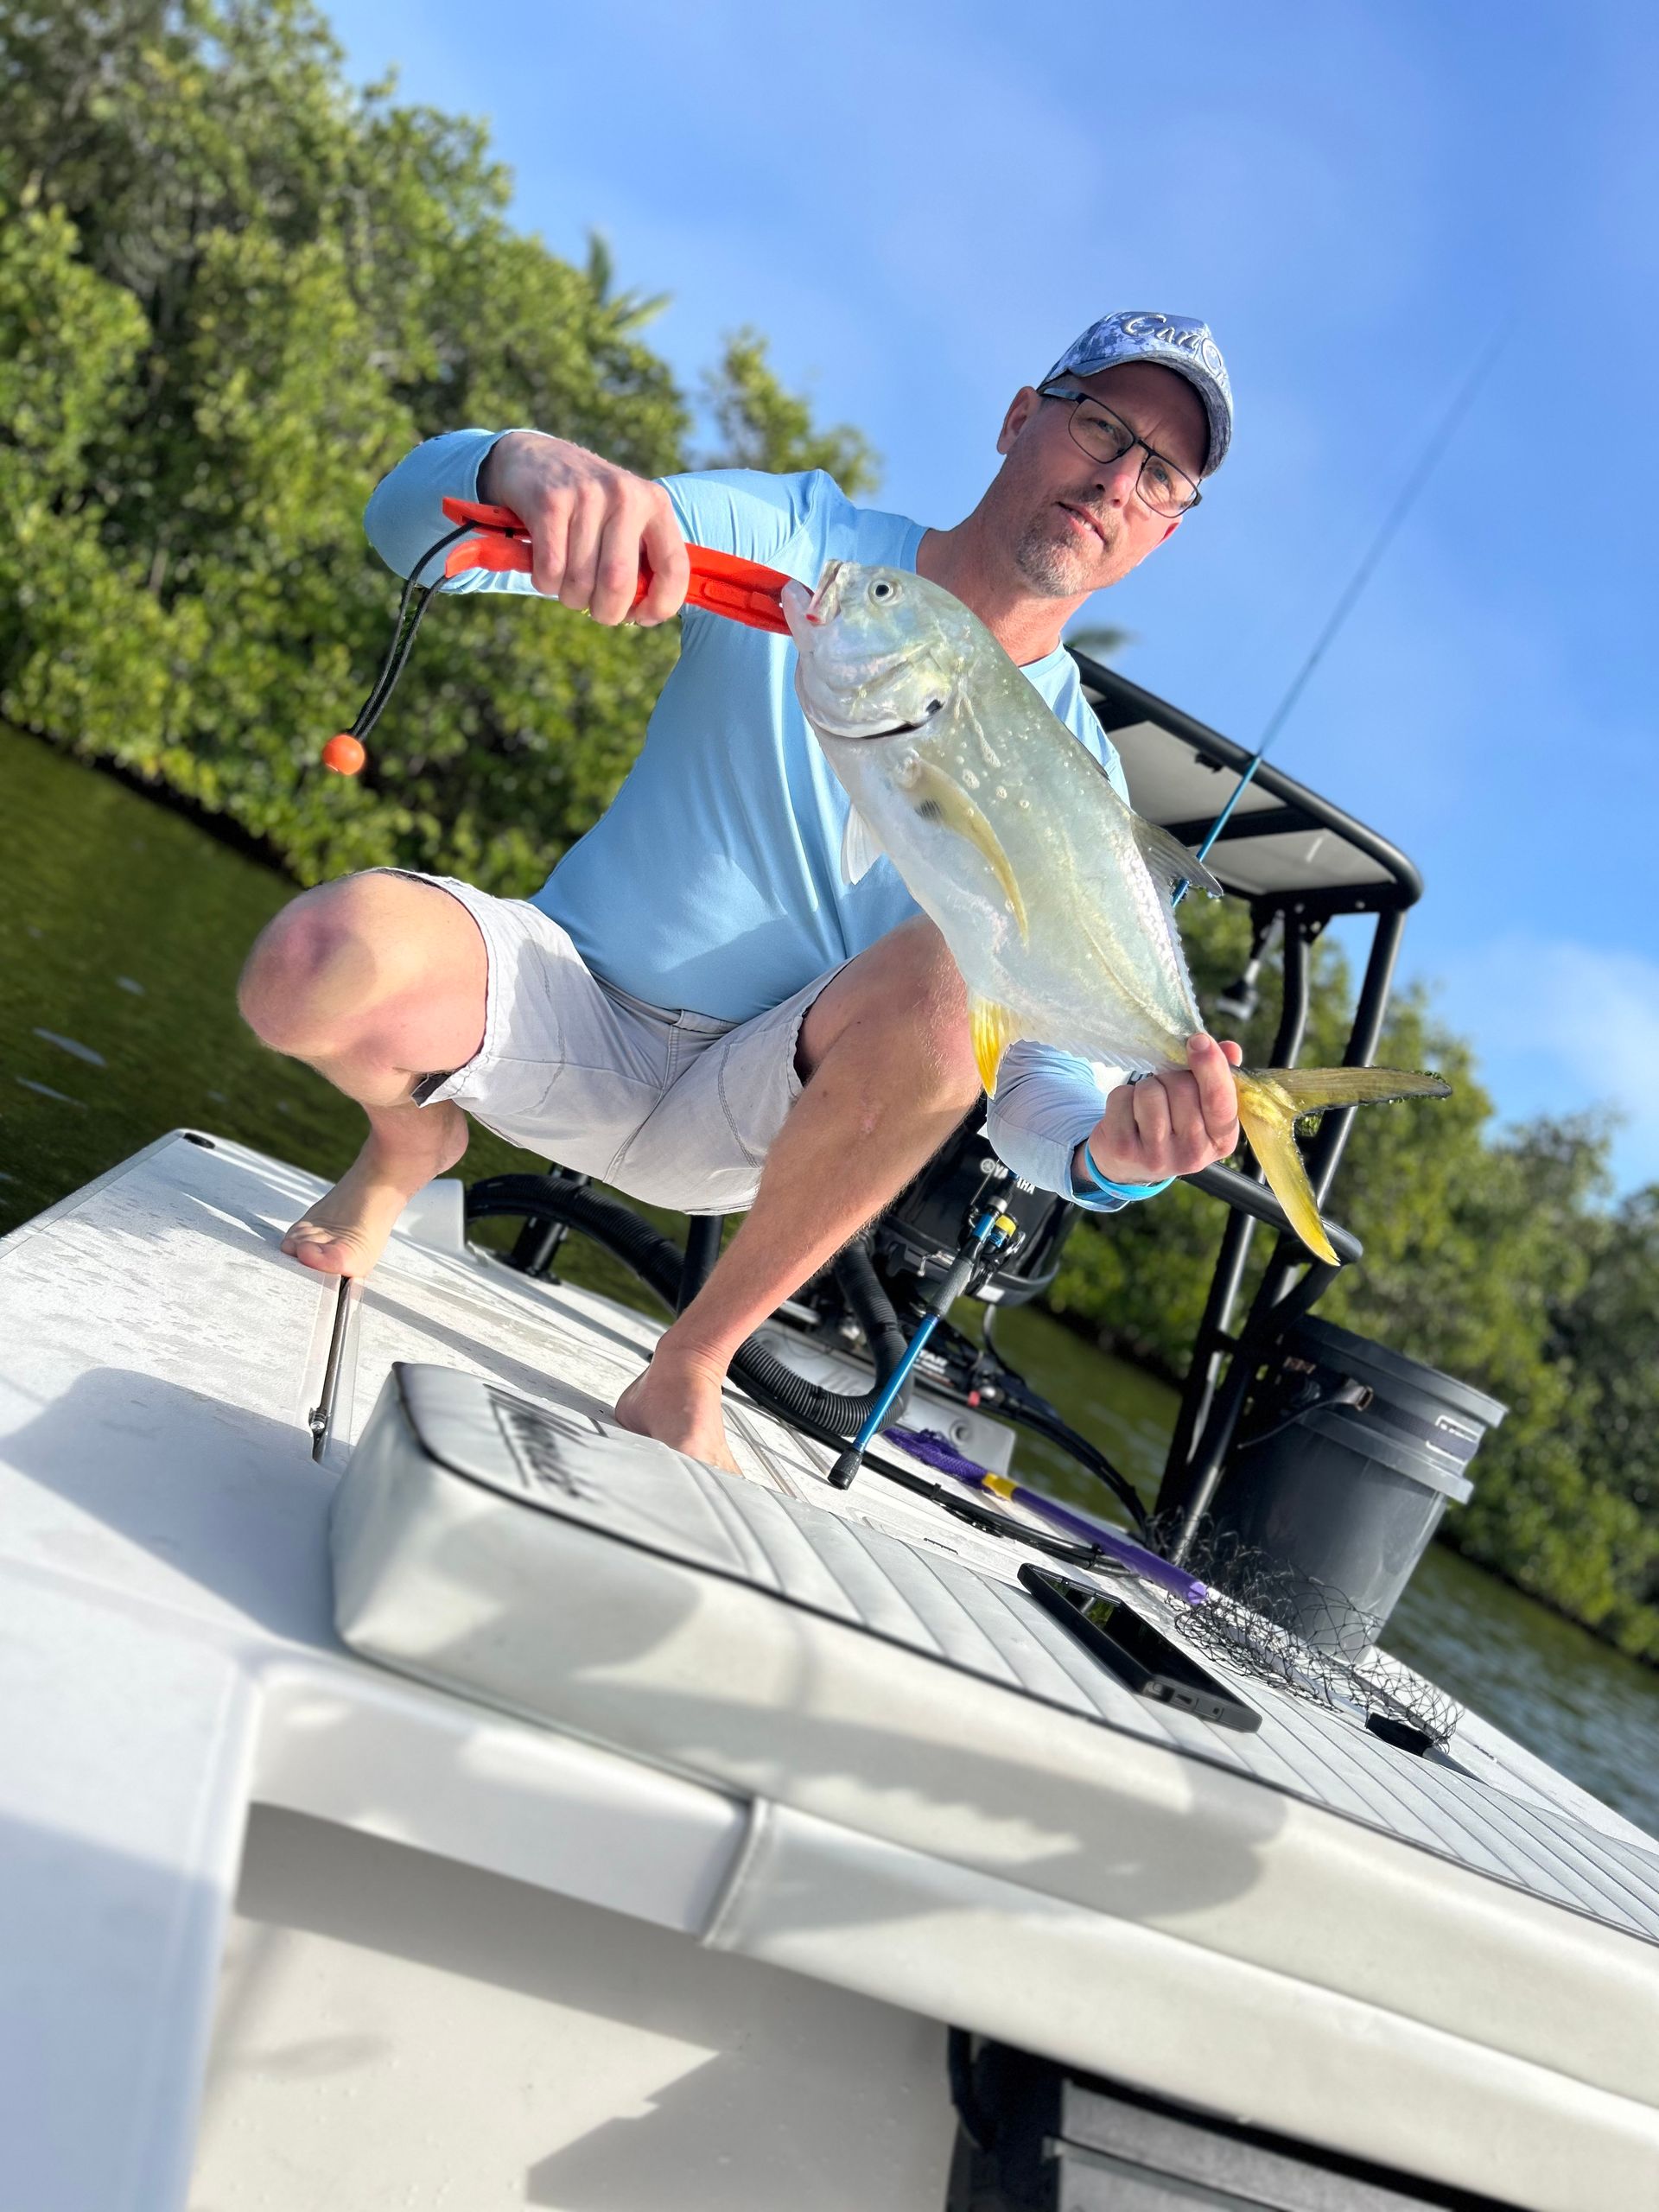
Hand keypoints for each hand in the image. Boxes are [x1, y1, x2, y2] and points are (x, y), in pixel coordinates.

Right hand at [477, 429, 689, 624]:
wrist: (533, 457)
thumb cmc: (586, 505)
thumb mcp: (625, 520)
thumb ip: (642, 560)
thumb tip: (646, 613)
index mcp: (655, 504)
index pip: (675, 568)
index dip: (661, 606)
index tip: (642, 617)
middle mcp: (626, 496)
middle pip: (620, 584)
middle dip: (605, 611)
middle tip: (594, 607)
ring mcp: (587, 496)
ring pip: (581, 583)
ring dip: (570, 597)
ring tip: (566, 580)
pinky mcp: (550, 502)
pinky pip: (552, 570)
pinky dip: (545, 582)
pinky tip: (544, 567)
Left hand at [1080, 1034, 1242, 1185]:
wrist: (1130, 1164)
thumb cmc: (1174, 1126)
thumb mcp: (1202, 1108)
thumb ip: (1220, 1077)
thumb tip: (1231, 1049)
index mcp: (1222, 1141)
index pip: (1220, 1100)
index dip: (1210, 1066)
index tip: (1199, 1041)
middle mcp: (1193, 1154)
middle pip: (1182, 1088)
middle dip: (1171, 1076)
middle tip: (1167, 1090)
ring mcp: (1157, 1156)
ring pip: (1150, 1092)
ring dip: (1146, 1086)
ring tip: (1147, 1104)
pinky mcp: (1123, 1150)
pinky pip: (1122, 1097)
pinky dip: (1122, 1095)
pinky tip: (1127, 1113)